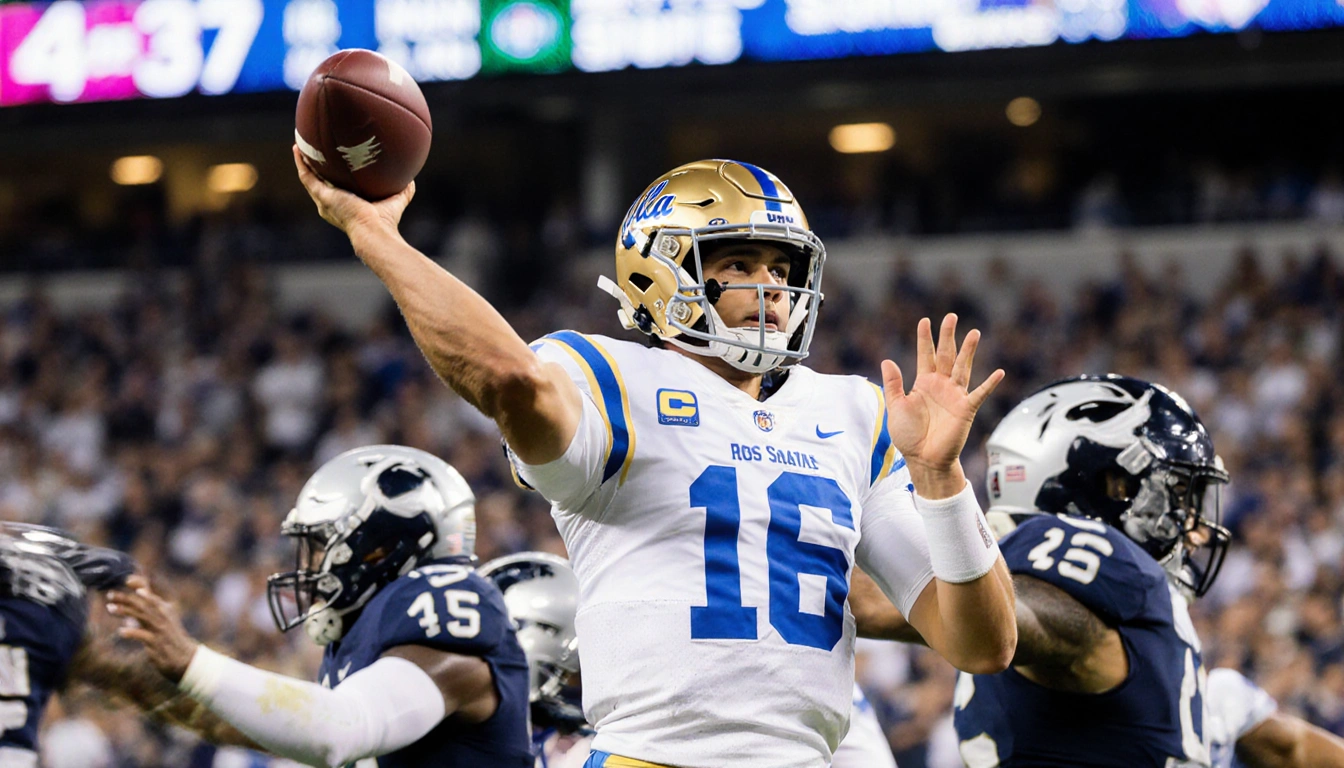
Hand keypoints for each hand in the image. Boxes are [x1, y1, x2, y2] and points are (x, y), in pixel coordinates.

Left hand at [106, 575, 198, 683]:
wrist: (184, 658)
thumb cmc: (170, 640)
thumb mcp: (161, 625)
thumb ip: (146, 618)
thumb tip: (128, 617)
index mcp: (164, 609)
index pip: (151, 594)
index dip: (140, 585)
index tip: (127, 580)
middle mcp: (163, 616)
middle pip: (142, 603)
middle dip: (125, 598)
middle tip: (110, 594)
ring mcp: (160, 629)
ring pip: (141, 615)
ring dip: (125, 611)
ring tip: (110, 608)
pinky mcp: (157, 642)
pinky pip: (143, 635)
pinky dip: (132, 632)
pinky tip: (121, 632)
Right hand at [293, 145, 414, 238]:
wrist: (374, 230)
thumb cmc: (385, 222)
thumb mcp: (395, 201)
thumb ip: (404, 190)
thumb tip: (411, 178)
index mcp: (345, 207)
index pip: (336, 190)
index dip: (332, 178)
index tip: (332, 166)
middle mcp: (331, 206)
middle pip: (319, 183)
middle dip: (315, 169)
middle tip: (311, 154)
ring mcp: (324, 201)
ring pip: (309, 179)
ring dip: (304, 163)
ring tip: (300, 147)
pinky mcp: (322, 196)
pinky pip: (307, 177)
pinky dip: (301, 163)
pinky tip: (298, 150)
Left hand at [882, 314, 1004, 496]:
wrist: (922, 459)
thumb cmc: (908, 435)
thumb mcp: (896, 407)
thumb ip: (894, 384)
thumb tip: (887, 360)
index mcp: (923, 383)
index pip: (926, 355)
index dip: (925, 338)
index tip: (925, 321)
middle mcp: (941, 385)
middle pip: (947, 355)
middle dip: (948, 336)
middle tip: (951, 316)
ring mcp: (955, 396)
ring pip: (963, 367)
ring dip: (968, 351)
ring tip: (974, 333)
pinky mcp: (966, 409)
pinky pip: (979, 394)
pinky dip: (989, 384)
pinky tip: (999, 372)